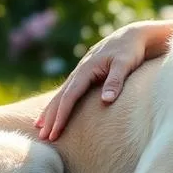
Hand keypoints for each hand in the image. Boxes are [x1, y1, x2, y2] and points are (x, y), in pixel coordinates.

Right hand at [35, 21, 171, 140]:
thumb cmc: (130, 50)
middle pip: (61, 97)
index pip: (70, 96)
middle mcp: (80, 71)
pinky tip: (56, 111)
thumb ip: (115, 80)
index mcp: (86, 69)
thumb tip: (106, 100)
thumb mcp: (125, 64)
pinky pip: (69, 91)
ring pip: (62, 94)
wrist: (133, 36)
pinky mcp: (87, 74)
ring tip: (39, 126)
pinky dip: (60, 102)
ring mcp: (82, 72)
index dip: (61, 115)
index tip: (54, 132)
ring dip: (50, 110)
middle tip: (42, 136)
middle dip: (50, 117)